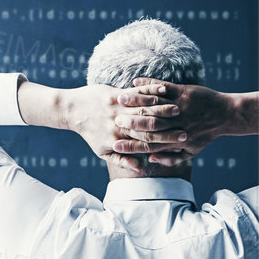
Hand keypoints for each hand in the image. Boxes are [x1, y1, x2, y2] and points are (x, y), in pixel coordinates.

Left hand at [59, 82, 185, 162]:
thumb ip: (122, 160)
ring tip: (178, 109)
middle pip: (148, 127)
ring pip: (144, 109)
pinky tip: (163, 91)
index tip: (180, 142)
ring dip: (162, 109)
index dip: (165, 143)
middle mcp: (119, 125)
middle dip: (168, 127)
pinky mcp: (114, 95)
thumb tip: (140, 168)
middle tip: (186, 126)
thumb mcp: (102, 151)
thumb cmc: (90, 133)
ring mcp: (117, 109)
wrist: (72, 110)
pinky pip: (135, 94)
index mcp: (118, 140)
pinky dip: (150, 92)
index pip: (147, 143)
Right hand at [112, 78, 258, 164]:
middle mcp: (176, 125)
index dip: (130, 147)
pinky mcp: (184, 92)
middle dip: (127, 123)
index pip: (148, 145)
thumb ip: (170, 159)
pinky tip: (135, 81)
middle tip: (111, 121)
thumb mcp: (191, 152)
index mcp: (176, 141)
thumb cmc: (206, 135)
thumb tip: (150, 160)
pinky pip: (162, 88)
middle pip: (147, 126)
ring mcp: (180, 107)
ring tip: (118, 99)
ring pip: (153, 106)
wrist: (226, 115)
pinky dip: (148, 85)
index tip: (114, 145)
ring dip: (134, 102)